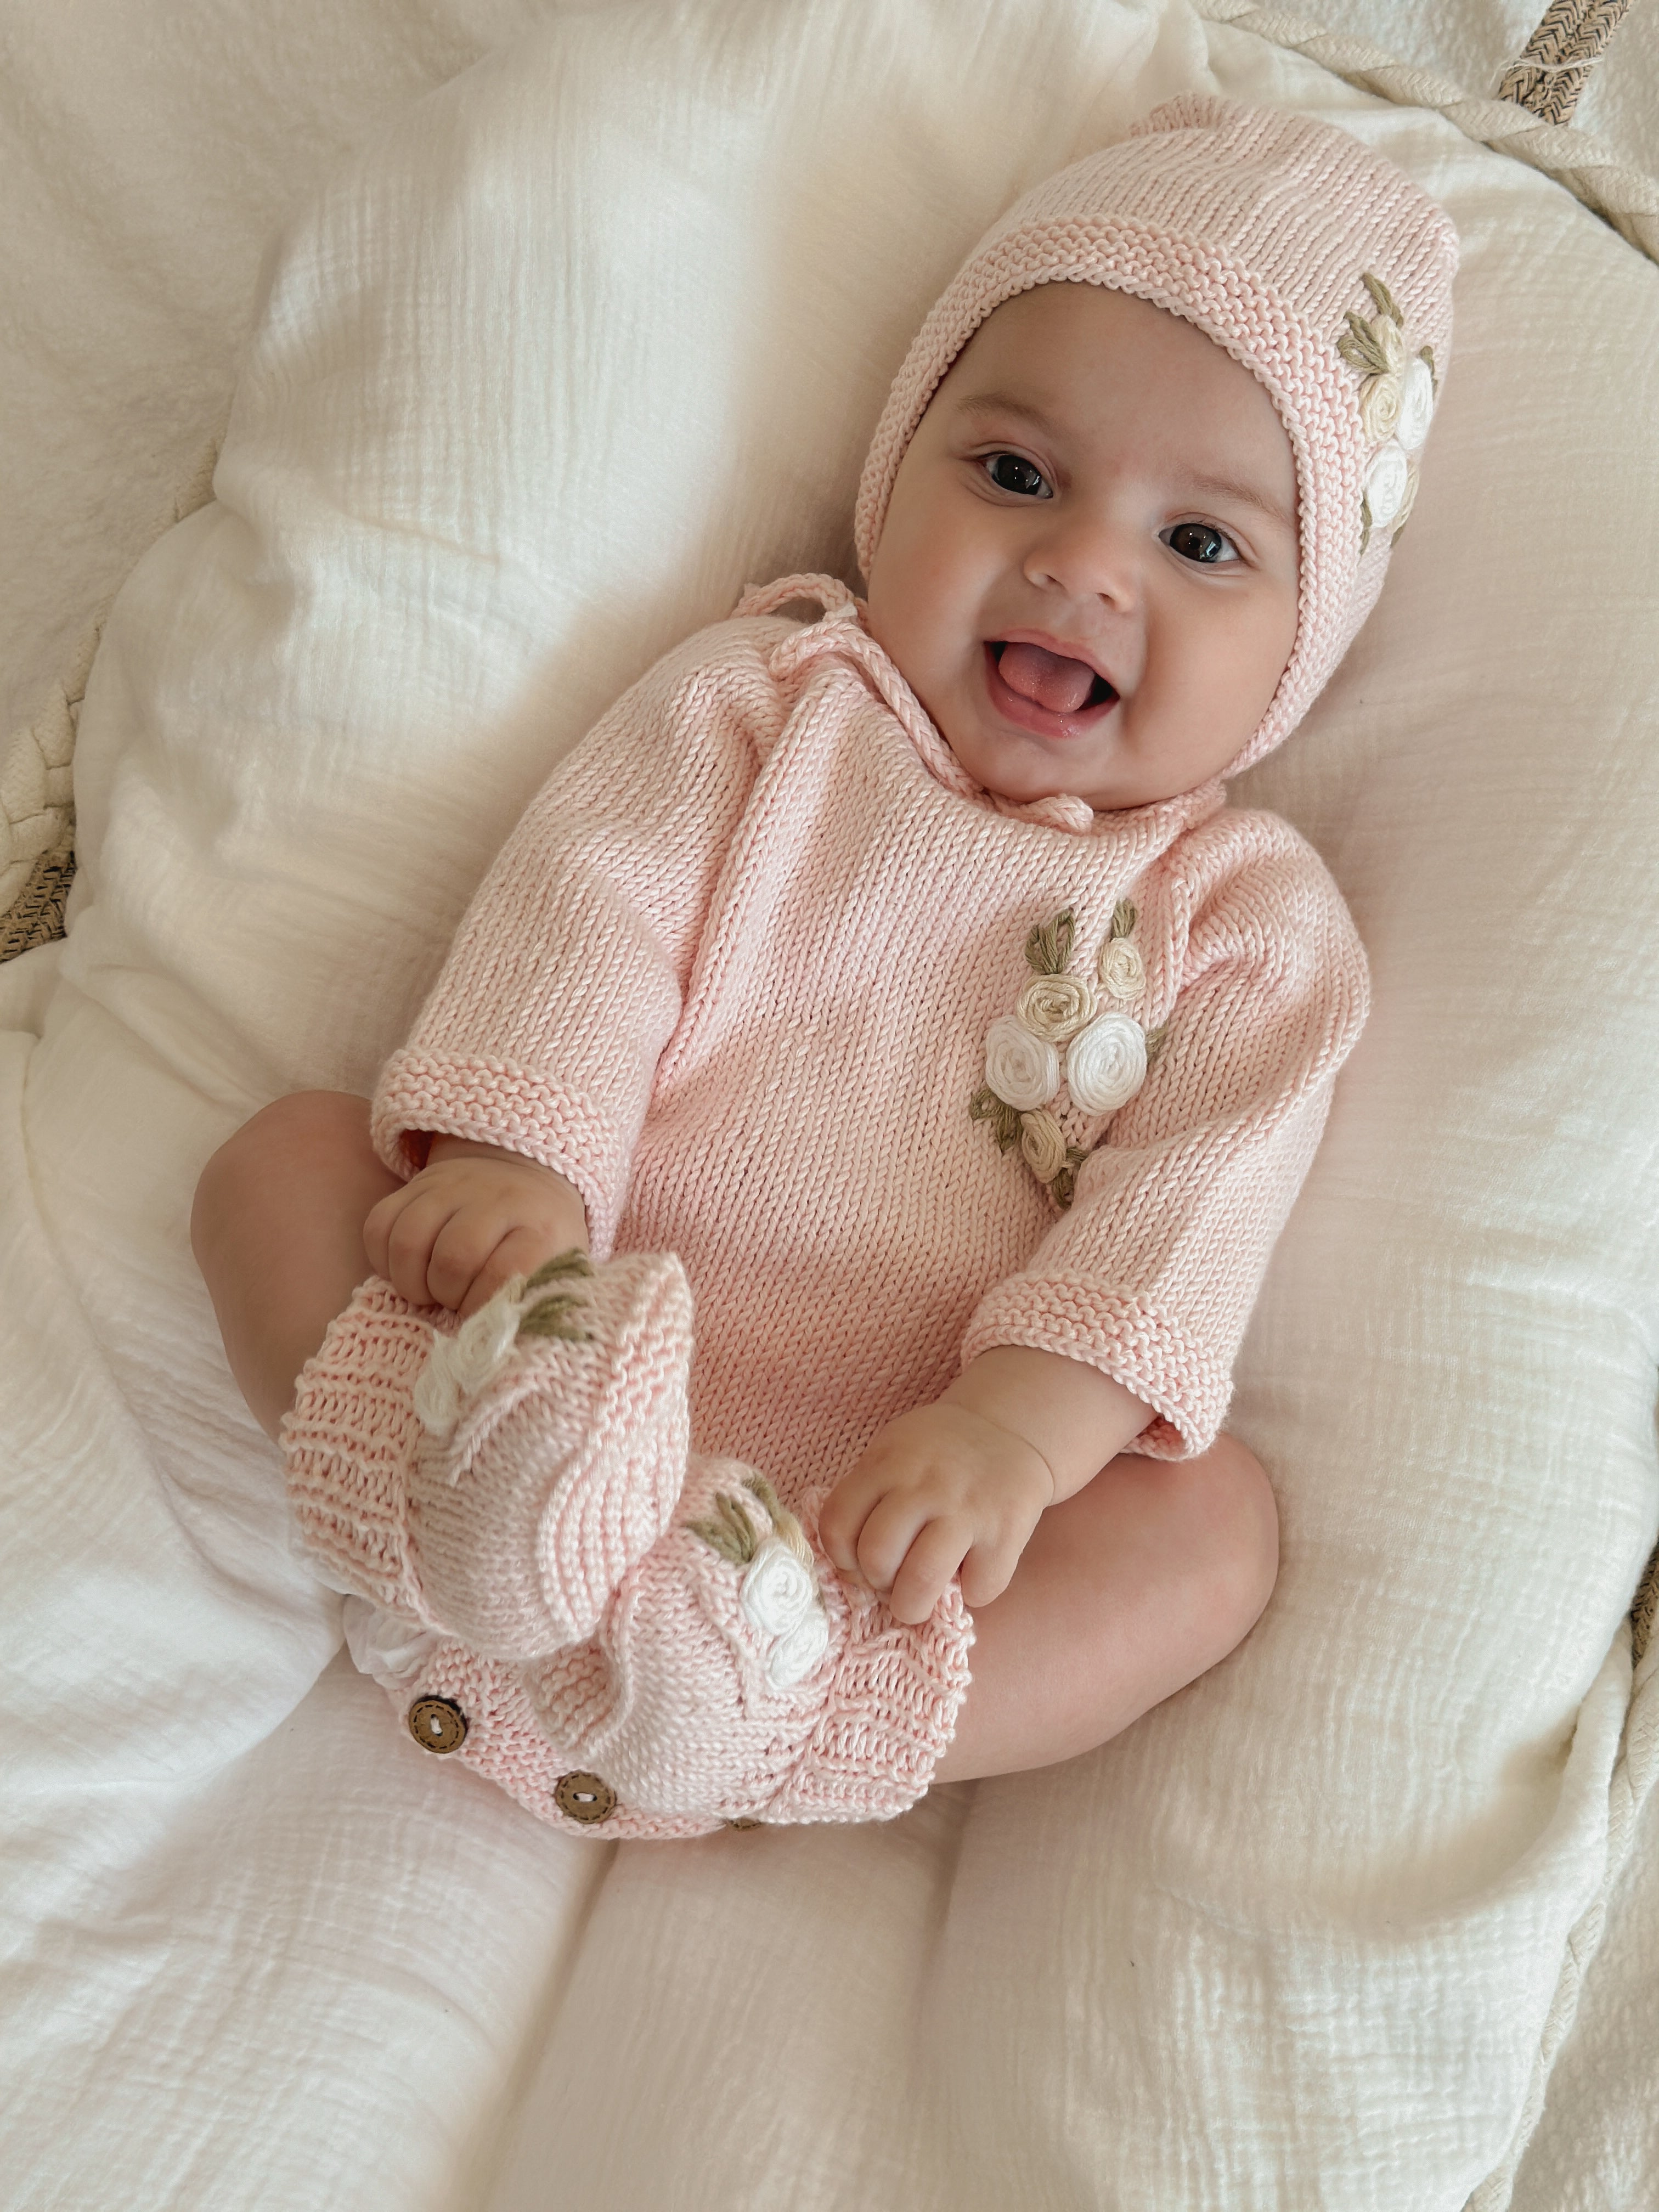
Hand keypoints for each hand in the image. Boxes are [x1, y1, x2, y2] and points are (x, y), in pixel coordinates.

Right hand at [363, 1140, 588, 1315]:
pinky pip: (379, 1226)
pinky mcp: (415, 1185)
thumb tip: (501, 1347)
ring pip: (408, 1241)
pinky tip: (408, 1270)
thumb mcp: (556, 1267)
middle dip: (447, 1295)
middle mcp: (495, 1200)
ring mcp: (451, 1188)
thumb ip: (535, 1303)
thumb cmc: (539, 1239)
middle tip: (454, 1302)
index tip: (483, 1321)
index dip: (484, 1308)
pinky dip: (384, 1260)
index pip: (505, 1274)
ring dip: (412, 1282)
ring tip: (428, 1291)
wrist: (525, 1176)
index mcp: (539, 1227)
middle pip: (453, 1258)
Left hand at [818, 1403, 1053, 1624]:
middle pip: (876, 1557)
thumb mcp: (892, 1453)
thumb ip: (868, 1497)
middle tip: (891, 1581)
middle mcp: (924, 1485)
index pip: (837, 1524)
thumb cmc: (936, 1453)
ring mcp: (967, 1509)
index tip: (857, 1562)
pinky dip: (971, 1594)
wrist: (1007, 1428)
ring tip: (918, 1598)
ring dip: (913, 1604)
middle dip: (877, 1584)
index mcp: (887, 1464)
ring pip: (921, 1581)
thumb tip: (851, 1569)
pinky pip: (978, 1589)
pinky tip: (970, 1573)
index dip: (840, 1558)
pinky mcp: (1007, 1532)